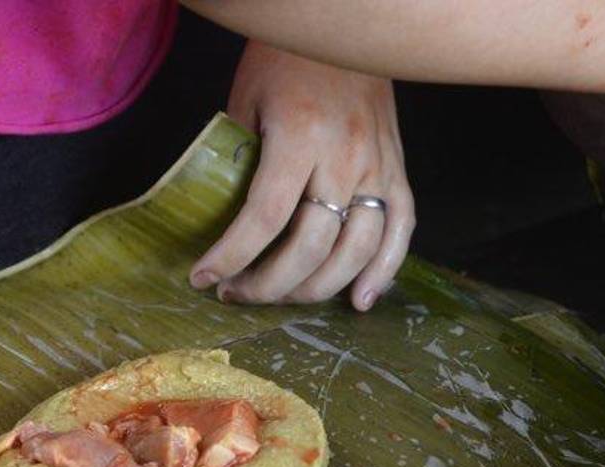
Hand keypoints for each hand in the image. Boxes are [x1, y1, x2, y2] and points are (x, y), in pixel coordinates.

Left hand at [189, 41, 413, 309]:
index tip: (204, 278)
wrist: (344, 26)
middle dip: (269, 284)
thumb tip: (222, 223)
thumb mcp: (246, 103)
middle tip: (238, 293)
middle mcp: (345, 157)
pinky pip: (400, 231)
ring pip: (356, 250)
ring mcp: (378, 166)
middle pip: (311, 246)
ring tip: (282, 298)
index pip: (264, 217)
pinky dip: (382, 272)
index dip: (232, 257)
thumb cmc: (285, 60)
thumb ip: (239, 162)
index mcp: (299, 136)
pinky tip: (358, 300)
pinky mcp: (398, 170)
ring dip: (316, 288)